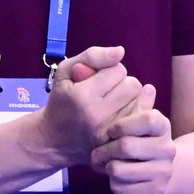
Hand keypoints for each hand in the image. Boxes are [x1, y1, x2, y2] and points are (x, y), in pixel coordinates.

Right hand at [32, 46, 144, 167]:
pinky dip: (133, 112)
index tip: (97, 78)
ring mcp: (109, 131)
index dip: (109, 70)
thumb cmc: (61, 100)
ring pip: (138, 100)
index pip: (118, 70)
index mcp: (83, 96)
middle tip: (107, 90)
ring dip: (128, 98)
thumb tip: (120, 51)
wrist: (54, 140)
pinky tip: (119, 113)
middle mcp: (98, 115)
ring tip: (112, 102)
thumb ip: (92, 56)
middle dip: (122, 83)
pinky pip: (138, 118)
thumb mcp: (65, 71)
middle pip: (132, 85)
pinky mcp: (117, 142)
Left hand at [92, 83, 176, 193]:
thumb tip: (146, 86)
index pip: (146, 119)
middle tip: (96, 151)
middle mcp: (167, 148)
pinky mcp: (155, 191)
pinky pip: (120, 187)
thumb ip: (135, 103)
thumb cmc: (140, 142)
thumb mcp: (138, 122)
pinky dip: (112, 182)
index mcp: (162, 126)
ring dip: (105, 166)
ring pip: (118, 169)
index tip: (111, 130)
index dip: (123, 124)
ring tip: (102, 163)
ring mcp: (163, 171)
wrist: (161, 174)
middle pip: (126, 146)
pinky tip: (114, 177)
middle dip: (105, 149)